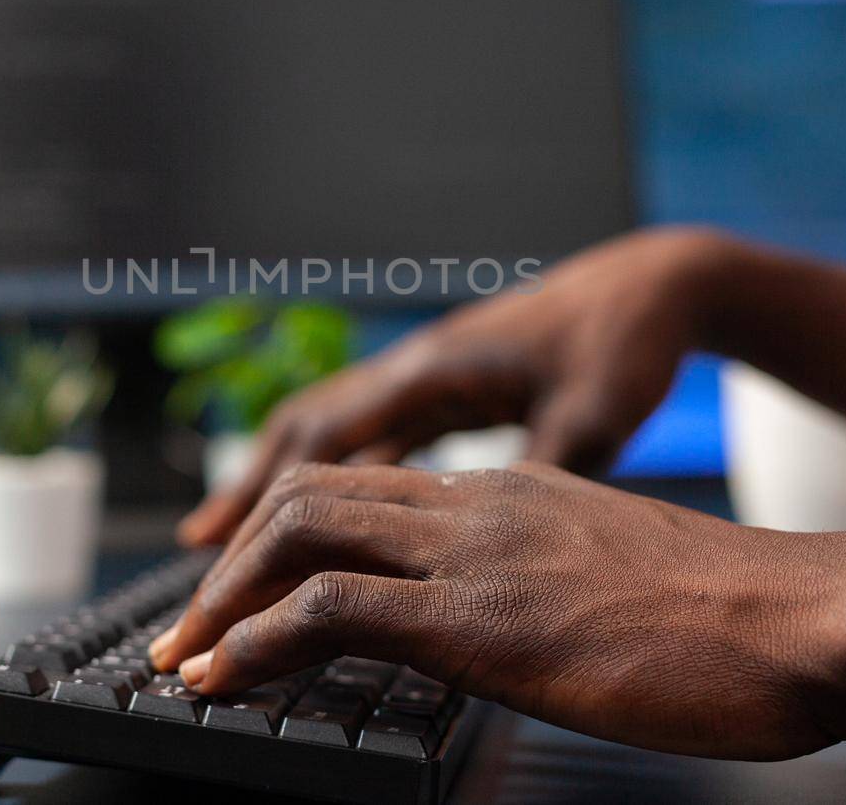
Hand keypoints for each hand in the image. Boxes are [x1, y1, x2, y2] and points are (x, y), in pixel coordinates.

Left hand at [151, 461, 845, 760]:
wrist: (804, 619)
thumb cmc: (733, 620)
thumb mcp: (616, 582)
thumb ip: (547, 584)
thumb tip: (510, 627)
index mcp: (510, 492)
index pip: (361, 487)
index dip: (282, 532)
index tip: (243, 589)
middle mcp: (478, 504)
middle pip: (309, 494)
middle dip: (230, 561)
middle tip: (188, 627)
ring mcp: (475, 553)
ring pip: (300, 533)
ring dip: (223, 598)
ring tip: (185, 657)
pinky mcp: (481, 616)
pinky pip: (331, 610)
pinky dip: (257, 641)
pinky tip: (226, 680)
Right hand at [178, 227, 736, 545]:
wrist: (651, 283)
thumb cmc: (625, 344)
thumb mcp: (595, 419)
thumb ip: (537, 476)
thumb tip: (493, 544)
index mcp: (433, 371)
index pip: (323, 446)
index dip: (266, 507)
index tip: (222, 562)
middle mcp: (412, 368)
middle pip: (302, 435)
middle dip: (245, 496)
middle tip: (193, 559)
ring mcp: (424, 376)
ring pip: (323, 432)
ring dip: (270, 482)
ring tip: (222, 539)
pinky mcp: (445, 389)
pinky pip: (364, 437)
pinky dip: (326, 479)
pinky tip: (315, 518)